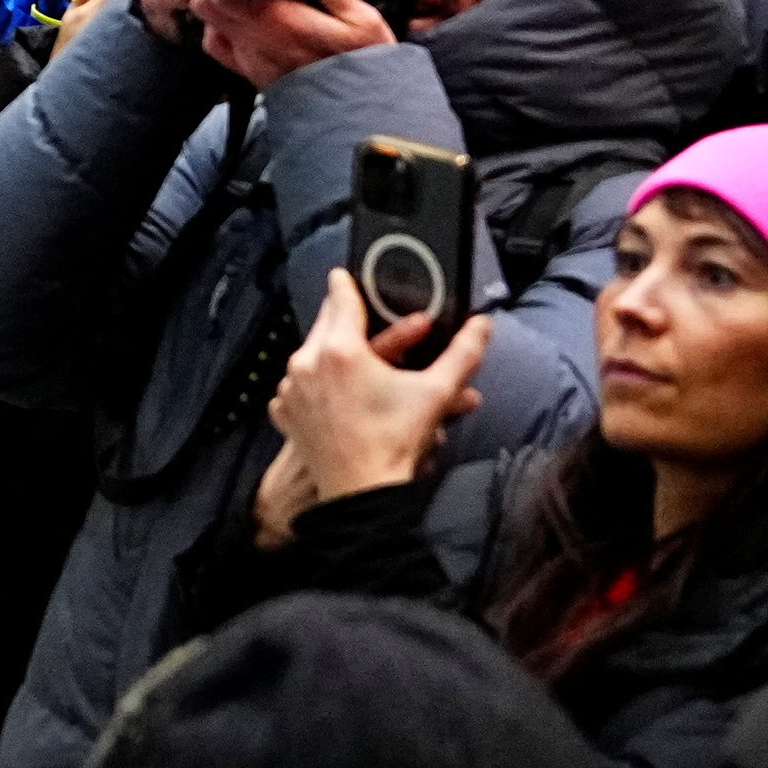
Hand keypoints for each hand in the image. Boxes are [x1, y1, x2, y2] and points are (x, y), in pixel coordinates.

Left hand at [187, 0, 399, 86]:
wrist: (359, 112)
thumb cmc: (363, 64)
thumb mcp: (362, 20)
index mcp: (279, 21)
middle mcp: (256, 42)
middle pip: (206, 9)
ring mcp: (250, 61)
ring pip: (208, 28)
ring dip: (215, 12)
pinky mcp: (252, 75)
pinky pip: (218, 50)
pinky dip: (218, 34)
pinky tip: (237, 26)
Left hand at [259, 265, 490, 531]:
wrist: (363, 492)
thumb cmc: (396, 444)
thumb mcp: (436, 392)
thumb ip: (463, 354)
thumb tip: (482, 326)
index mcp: (340, 350)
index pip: (341, 298)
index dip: (347, 283)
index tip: (345, 274)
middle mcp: (307, 363)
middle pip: (326, 324)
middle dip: (349, 320)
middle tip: (369, 321)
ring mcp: (291, 388)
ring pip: (311, 353)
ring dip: (334, 351)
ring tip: (361, 358)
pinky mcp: (285, 411)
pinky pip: (300, 383)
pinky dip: (317, 382)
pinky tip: (339, 389)